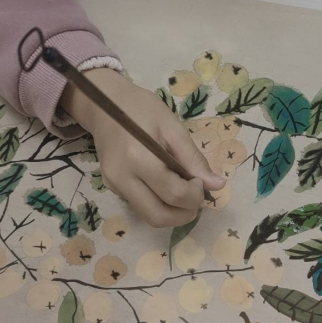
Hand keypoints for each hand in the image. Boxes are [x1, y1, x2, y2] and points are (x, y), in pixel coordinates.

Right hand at [61, 69, 225, 227]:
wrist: (103, 104)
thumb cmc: (142, 109)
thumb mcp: (173, 127)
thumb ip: (194, 158)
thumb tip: (217, 185)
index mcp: (138, 158)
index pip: (174, 194)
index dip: (195, 194)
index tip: (200, 179)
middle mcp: (122, 178)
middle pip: (158, 216)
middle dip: (185, 214)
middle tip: (196, 195)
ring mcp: (114, 185)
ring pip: (149, 217)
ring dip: (173, 213)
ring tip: (183, 191)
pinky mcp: (111, 187)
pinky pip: (140, 206)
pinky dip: (159, 203)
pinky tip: (166, 184)